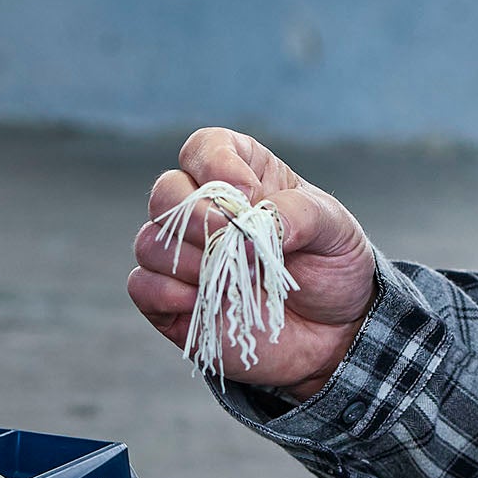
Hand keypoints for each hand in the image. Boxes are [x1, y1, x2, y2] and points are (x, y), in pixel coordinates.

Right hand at [128, 128, 376, 398]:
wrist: (335, 330)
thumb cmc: (332, 265)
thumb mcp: (334, 228)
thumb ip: (298, 214)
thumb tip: (251, 225)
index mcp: (244, 176)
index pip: (206, 147)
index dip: (217, 163)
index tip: (249, 194)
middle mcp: (207, 211)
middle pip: (166, 191)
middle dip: (199, 216)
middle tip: (238, 241)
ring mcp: (188, 256)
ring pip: (151, 240)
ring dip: (191, 259)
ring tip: (237, 276)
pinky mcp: (174, 302)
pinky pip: (143, 285)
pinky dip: (168, 291)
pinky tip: (208, 300)